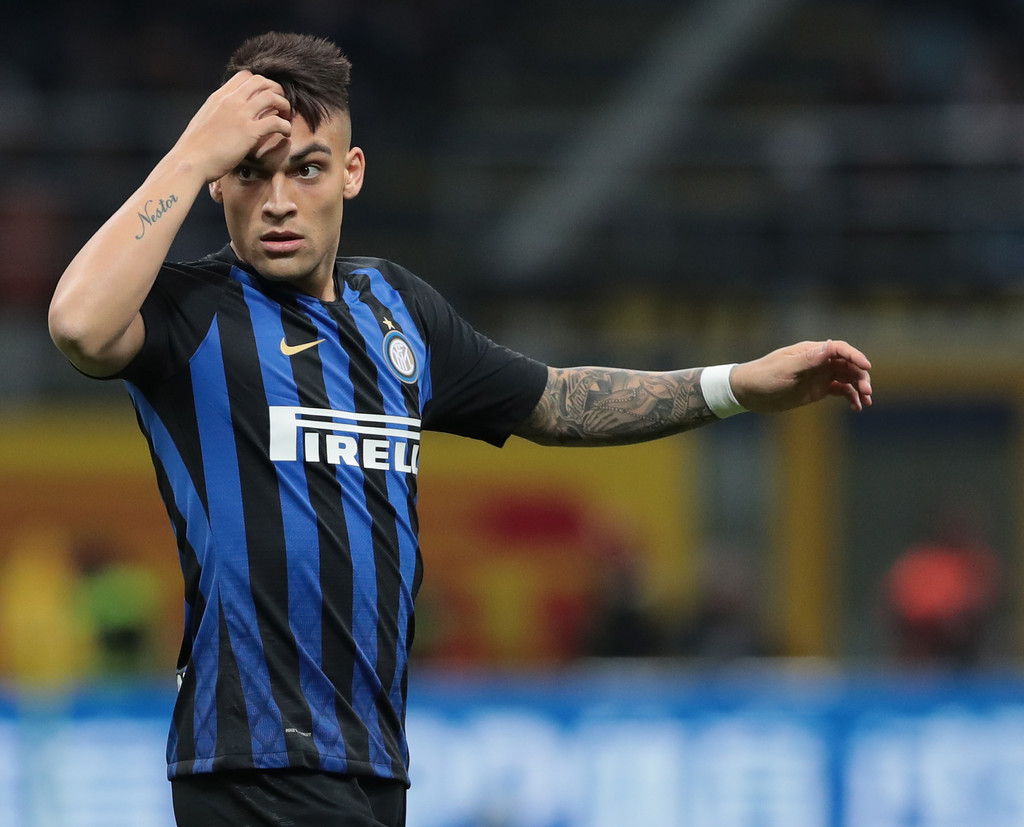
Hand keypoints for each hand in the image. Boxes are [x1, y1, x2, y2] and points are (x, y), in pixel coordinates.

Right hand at [171, 70, 292, 182]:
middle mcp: (231, 101)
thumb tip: (228, 115)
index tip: (266, 96)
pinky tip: (286, 133)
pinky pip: (276, 121)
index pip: (245, 76)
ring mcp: (240, 115)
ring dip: (284, 105)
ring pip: (272, 97)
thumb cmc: (196, 147)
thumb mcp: (206, 119)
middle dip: (276, 90)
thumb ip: (219, 111)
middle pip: (261, 81)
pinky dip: (285, 126)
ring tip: (287, 117)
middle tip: (281, 104)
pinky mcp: (249, 132)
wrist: (190, 161)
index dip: (261, 83)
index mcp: (219, 96)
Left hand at [730, 339, 871, 412]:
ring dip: (859, 387)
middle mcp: (818, 361)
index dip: (855, 356)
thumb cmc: (763, 377)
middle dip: (861, 376)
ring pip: (847, 378)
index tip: (866, 368)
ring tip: (865, 402)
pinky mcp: (817, 390)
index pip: (839, 349)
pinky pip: (840, 391)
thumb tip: (830, 346)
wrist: (747, 392)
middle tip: (867, 392)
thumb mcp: (785, 369)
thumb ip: (808, 359)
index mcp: (810, 351)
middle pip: (848, 364)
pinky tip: (856, 407)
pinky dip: (850, 397)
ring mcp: (819, 375)